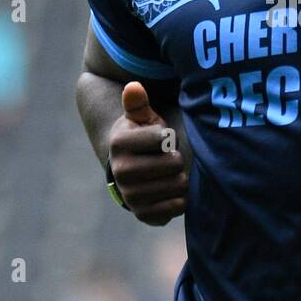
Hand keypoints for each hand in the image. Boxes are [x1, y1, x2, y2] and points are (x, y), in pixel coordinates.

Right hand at [107, 81, 187, 225]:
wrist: (130, 171)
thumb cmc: (143, 138)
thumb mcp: (140, 117)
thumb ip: (138, 103)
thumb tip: (134, 86)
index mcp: (119, 143)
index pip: (164, 137)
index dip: (169, 136)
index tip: (161, 138)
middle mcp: (121, 171)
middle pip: (174, 163)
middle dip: (177, 157)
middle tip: (168, 157)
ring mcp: (131, 195)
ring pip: (178, 185)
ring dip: (181, 177)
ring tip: (170, 173)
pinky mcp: (143, 214)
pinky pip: (177, 206)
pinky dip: (181, 198)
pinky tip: (171, 190)